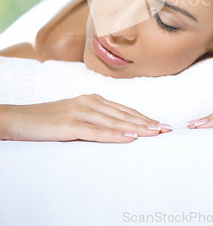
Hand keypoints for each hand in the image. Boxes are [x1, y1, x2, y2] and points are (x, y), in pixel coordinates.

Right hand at [0, 94, 171, 142]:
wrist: (20, 118)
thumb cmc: (49, 118)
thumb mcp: (75, 115)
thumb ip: (95, 119)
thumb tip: (117, 128)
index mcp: (93, 99)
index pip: (124, 109)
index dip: (144, 117)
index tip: (161, 124)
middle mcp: (90, 102)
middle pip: (124, 114)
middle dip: (147, 122)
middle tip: (166, 129)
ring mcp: (80, 112)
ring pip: (115, 121)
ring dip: (137, 128)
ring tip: (155, 133)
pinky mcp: (70, 125)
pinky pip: (97, 132)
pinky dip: (115, 134)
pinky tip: (129, 137)